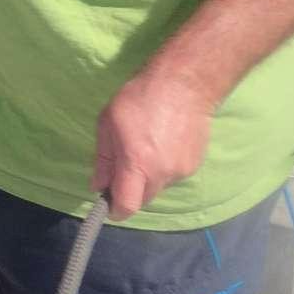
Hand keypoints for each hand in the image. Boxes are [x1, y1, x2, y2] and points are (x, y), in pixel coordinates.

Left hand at [92, 64, 216, 219]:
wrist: (185, 83)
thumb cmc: (139, 98)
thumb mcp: (108, 123)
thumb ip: (103, 159)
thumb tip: (98, 186)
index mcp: (137, 163)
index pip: (128, 205)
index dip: (115, 209)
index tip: (108, 204)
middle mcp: (163, 173)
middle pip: (142, 199)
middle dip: (130, 191)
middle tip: (123, 166)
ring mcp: (182, 170)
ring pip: (158, 187)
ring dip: (147, 177)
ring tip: (146, 146)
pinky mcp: (195, 165)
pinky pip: (172, 176)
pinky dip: (163, 168)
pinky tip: (162, 143)